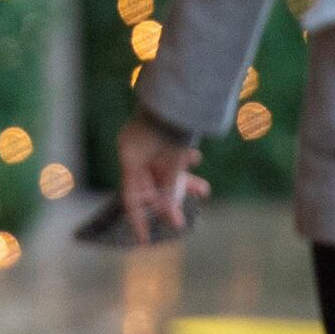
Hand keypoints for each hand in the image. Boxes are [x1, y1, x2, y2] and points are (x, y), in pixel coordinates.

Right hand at [115, 112, 210, 242]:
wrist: (181, 91)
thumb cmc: (172, 126)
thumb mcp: (172, 163)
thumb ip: (171, 190)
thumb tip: (173, 219)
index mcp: (130, 157)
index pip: (131, 197)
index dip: (138, 221)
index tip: (144, 241)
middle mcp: (135, 150)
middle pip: (151, 185)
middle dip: (171, 199)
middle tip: (184, 220)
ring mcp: (147, 141)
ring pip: (164, 170)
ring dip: (183, 181)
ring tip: (204, 190)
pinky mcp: (160, 133)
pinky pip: (169, 155)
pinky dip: (182, 162)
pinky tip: (195, 159)